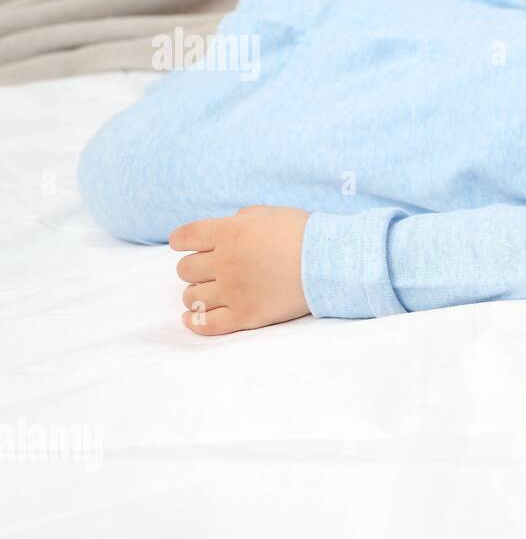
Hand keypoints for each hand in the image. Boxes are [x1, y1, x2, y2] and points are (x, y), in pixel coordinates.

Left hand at [170, 205, 310, 335]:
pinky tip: (191, 319)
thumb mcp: (267, 213)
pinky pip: (206, 325)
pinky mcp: (246, 315)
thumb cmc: (303, 234)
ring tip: (208, 293)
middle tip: (210, 270)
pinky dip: (193, 323)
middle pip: (186, 269)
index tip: (184, 245)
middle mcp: (225, 262)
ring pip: (191, 297)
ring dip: (195, 294)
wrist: (331, 262)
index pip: (184, 237)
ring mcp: (234, 291)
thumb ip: (239, 220)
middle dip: (194, 269)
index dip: (180, 241)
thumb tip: (225, 228)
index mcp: (228, 233)